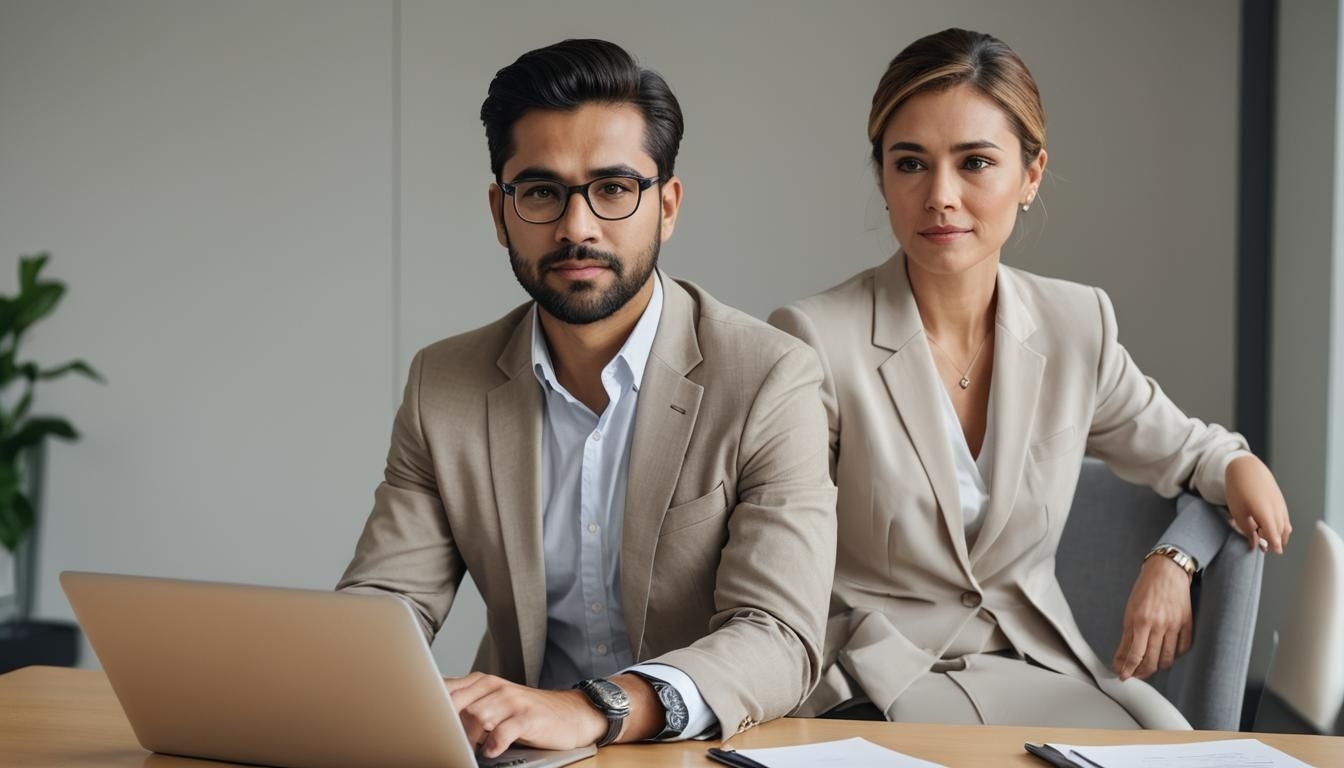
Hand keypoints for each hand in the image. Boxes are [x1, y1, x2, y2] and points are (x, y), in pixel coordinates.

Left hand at [445, 673, 605, 757]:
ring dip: (469, 737)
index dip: (432, 707)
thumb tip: (433, 715)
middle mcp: (496, 687)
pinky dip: (493, 744)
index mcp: (483, 682)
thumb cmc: (526, 712)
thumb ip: (468, 703)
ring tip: (469, 749)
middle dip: (448, 725)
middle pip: (458, 703)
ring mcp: (513, 700)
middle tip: (445, 742)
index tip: (422, 724)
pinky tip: (491, 751)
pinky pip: (503, 731)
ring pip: (478, 716)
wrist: (569, 714)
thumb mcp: (495, 703)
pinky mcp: (528, 717)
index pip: (447, 689)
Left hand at [1112, 555, 1192, 680]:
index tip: (1122, 676)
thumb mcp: (1129, 611)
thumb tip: (1121, 658)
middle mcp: (1159, 625)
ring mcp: (1175, 625)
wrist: (1167, 571)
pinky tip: (1166, 655)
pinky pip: (1183, 649)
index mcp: (1141, 621)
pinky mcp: (1188, 624)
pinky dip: (1174, 656)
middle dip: (1141, 672)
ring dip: (1157, 667)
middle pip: (1151, 660)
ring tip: (1149, 667)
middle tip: (1134, 675)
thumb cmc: (1145, 589)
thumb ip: (1126, 636)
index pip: (1134, 654)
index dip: (1128, 669)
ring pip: (1168, 658)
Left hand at [1224, 455, 1291, 553]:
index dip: (1274, 544)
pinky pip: (1285, 517)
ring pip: (1285, 524)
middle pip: (1281, 531)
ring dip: (1280, 533)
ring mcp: (1281, 504)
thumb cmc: (1238, 488)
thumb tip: (1255, 543)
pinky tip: (1272, 526)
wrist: (1246, 467)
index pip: (1273, 534)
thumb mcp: (1237, 511)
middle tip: (1269, 548)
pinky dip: (1281, 524)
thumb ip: (1247, 529)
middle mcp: (1276, 509)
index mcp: (1264, 512)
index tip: (1275, 552)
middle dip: (1276, 541)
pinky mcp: (1281, 500)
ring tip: (1270, 538)